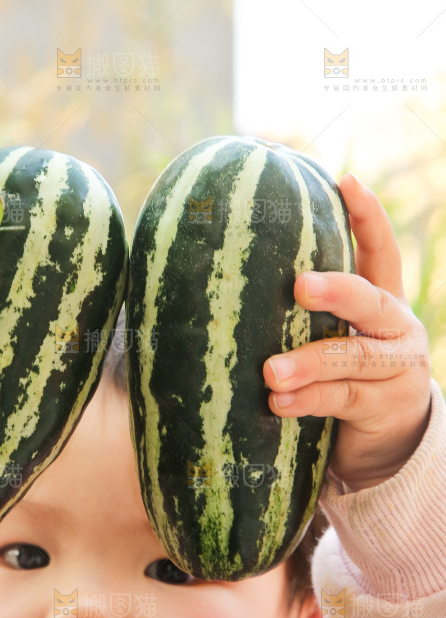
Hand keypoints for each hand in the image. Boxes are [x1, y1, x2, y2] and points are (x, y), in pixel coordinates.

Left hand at [262, 172, 431, 491]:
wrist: (390, 436)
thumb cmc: (342, 370)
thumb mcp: (334, 333)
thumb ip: (304, 309)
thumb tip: (220, 268)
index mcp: (383, 299)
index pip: (380, 251)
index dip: (368, 216)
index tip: (344, 181)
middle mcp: (396, 328)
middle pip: (372, 302)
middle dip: (337, 291)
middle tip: (299, 286)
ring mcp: (396, 369)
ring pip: (353, 358)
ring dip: (308, 362)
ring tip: (269, 371)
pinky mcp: (384, 408)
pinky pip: (341, 400)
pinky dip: (307, 401)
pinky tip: (277, 403)